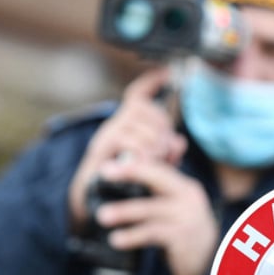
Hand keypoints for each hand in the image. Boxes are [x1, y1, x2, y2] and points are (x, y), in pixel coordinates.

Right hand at [69, 68, 186, 230]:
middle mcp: (114, 125)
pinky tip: (145, 162)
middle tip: (166, 148)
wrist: (93, 200)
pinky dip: (140, 150)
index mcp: (127, 125)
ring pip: (136, 123)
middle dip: (160, 124)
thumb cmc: (124, 182)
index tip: (166, 73)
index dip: (150, 82)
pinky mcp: (100, 149)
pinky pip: (125, 139)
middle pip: (142, 107)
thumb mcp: (152, 166)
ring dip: (152, 140)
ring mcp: (106, 136)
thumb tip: (179, 143)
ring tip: (157, 158)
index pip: (137, 95)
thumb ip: (167, 153)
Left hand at [92, 157, 217, 274]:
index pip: (158, 168)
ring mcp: (187, 217)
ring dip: (124, 211)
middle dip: (130, 172)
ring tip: (101, 216)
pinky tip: (116, 240)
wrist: (210, 266)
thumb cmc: (185, 235)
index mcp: (184, 187)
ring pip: (150, 209)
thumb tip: (123, 175)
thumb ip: (156, 194)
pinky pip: (152, 233)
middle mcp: (188, 197)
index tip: (108, 164)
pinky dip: (132, 236)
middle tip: (104, 172)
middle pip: (157, 177)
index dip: (134, 163)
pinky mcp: (183, 238)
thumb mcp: (174, 210)